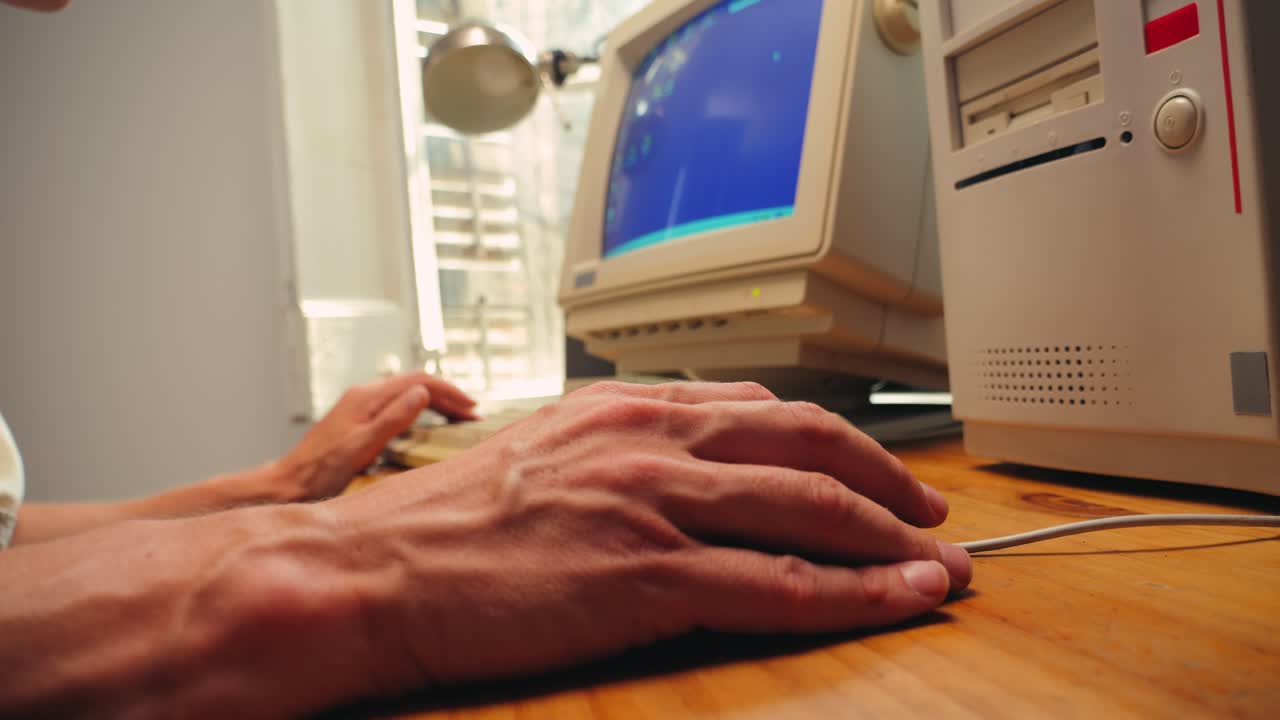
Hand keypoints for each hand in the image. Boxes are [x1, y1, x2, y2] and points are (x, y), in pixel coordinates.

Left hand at [278, 372, 476, 500]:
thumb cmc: (321, 471)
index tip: (472, 407)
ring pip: (407, 395)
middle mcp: (364, 396)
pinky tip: (428, 426)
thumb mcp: (361, 447)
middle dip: (447, 396)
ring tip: (458, 418)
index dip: (449, 391)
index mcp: (367, 397)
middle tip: (473, 414)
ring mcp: (361, 407)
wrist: (291, 484)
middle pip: (414, 385)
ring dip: (435, 403)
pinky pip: (397, 406)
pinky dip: (420, 412)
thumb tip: (423, 393)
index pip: (418, 382)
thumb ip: (393, 419)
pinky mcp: (359, 420)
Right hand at [330, 381, 970, 691]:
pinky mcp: (647, 572)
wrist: (377, 571)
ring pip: (809, 506)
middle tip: (930, 510)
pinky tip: (899, 599)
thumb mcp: (544, 457)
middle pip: (806, 439)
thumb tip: (680, 467)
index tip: (870, 465)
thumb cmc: (449, 525)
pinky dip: (853, 592)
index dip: (833, 438)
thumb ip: (620, 450)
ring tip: (940, 562)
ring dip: (889, 536)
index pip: (760, 406)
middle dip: (884, 476)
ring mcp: (653, 501)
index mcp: (626, 408)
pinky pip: (778, 582)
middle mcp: (650, 439)